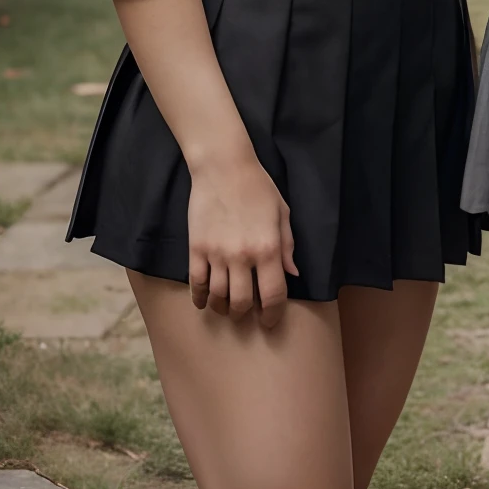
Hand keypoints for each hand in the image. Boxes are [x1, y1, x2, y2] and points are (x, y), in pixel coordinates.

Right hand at [186, 149, 297, 327]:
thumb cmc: (259, 188)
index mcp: (268, 248)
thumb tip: (292, 274)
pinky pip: (196, 284)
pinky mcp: (196, 250)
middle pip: (241, 302)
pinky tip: (205, 302)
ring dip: (223, 308)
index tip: (270, 320)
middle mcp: (242, 256)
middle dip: (245, 314)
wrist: (224, 168)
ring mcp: (216, 254)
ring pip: (217, 297)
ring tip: (228, 308)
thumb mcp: (282, 214)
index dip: (272, 313)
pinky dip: (200, 298)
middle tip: (247, 314)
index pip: (272, 294)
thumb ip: (287, 246)